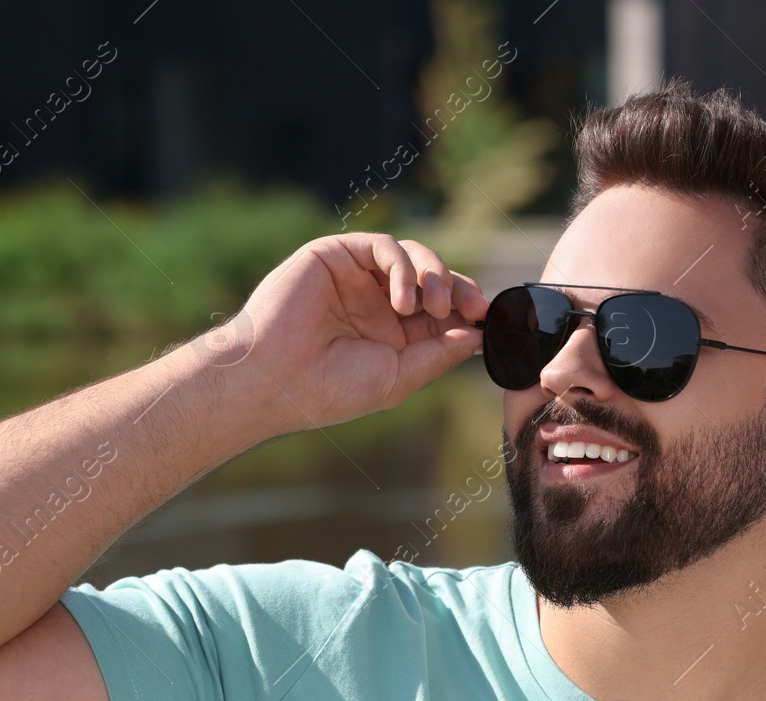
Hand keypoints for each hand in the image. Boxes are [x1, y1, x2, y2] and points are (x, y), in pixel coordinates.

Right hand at [208, 232, 489, 431]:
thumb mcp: (398, 377)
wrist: (275, 380)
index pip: (442, 310)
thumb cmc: (329, 389)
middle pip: (434, 279)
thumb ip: (439, 354)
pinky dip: (403, 267)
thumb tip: (479, 336)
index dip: (469, 309)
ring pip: (414, 257)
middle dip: (459, 290)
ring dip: (434, 277)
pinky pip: (383, 247)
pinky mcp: (336, 255)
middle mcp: (376, 301)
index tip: (491, 322)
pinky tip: (403, 300)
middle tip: (474, 308)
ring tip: (430, 308)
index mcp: (391, 332)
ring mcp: (356, 276)